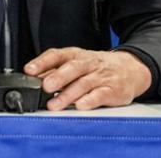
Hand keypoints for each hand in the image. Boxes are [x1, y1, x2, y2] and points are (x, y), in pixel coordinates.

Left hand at [24, 47, 150, 110]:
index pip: (57, 55)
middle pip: (72, 68)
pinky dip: (90, 100)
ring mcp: (101, 77)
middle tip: (45, 86)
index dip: (42, 62)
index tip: (29, 70)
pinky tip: (80, 106)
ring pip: (84, 83)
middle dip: (58, 77)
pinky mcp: (113, 90)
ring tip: (54, 105)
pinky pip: (101, 95)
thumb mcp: (76, 64)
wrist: (131, 69)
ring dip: (68, 95)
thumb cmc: (97, 68)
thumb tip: (32, 79)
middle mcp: (88, 64)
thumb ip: (55, 71)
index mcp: (76, 56)